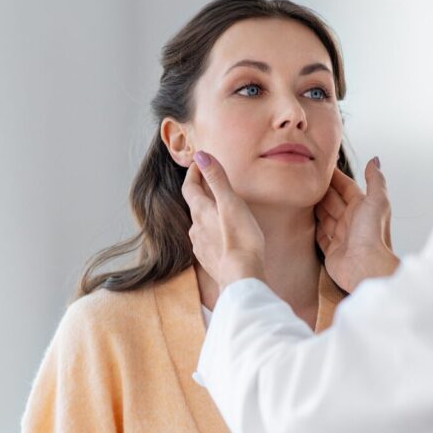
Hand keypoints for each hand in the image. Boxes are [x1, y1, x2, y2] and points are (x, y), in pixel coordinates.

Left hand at [182, 151, 266, 286]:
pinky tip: (224, 237)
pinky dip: (214, 233)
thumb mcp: (230, 203)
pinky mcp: (209, 261)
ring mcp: (201, 246)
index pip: (190, 187)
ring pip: (201, 224)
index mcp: (200, 212)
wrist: (242, 278)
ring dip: (209, 214)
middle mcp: (195, 228)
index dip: (194, 173)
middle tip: (212, 184)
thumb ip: (216, 179)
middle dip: (203, 193)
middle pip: (195, 206)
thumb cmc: (240, 239)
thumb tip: (200, 155)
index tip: (200, 163)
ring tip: (222, 210)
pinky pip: (208, 241)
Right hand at [315, 157, 399, 291]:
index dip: (335, 177)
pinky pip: (320, 237)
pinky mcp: (332, 251)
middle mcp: (352, 221)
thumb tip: (375, 160)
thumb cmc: (373, 234)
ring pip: (325, 217)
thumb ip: (375, 180)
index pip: (347, 188)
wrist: (366, 267)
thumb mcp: (377, 200)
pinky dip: (313, 228)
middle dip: (322, 190)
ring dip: (315, 207)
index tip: (321, 166)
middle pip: (333, 201)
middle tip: (304, 178)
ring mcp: (342, 236)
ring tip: (299, 195)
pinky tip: (303, 220)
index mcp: (363, 208)